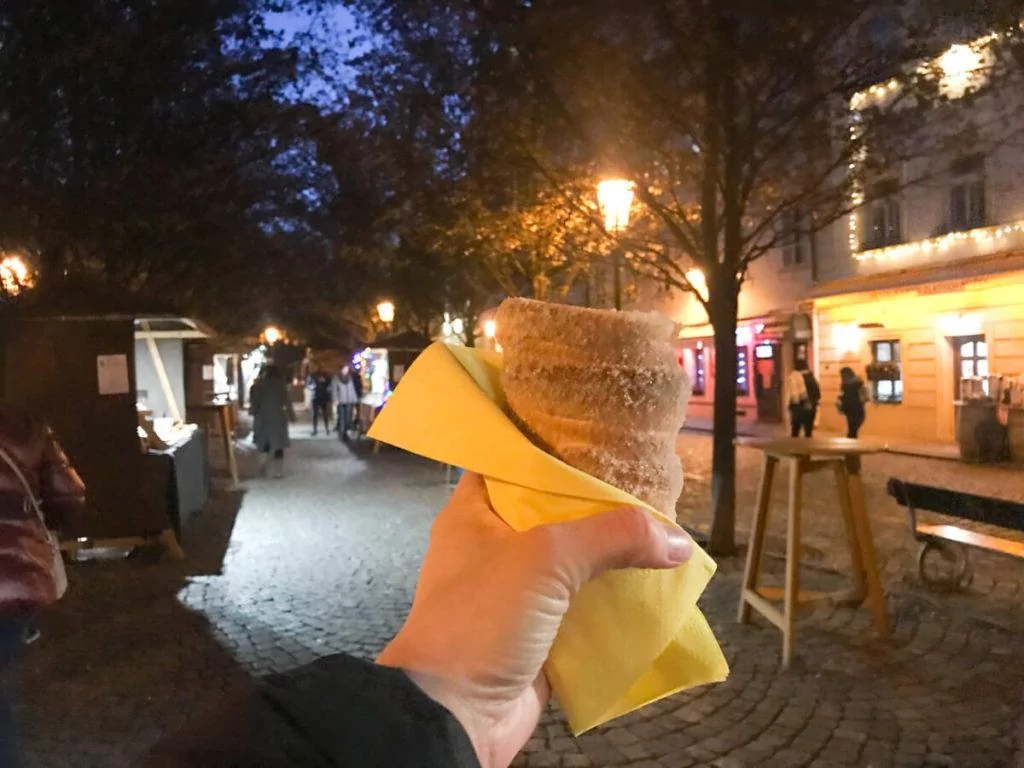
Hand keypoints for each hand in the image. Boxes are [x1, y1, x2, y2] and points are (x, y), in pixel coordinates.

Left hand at [377, 472, 693, 767]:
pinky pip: (581, 606)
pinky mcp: (536, 633)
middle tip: (646, 481)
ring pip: (571, 560)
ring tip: (660, 530)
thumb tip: (677, 539)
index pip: (513, 462)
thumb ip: (612, 536)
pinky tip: (652, 585)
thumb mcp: (546, 558)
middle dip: (598, 502)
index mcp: (474, 512)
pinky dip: (612, 598)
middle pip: (552, 511)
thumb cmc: (482, 617)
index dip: (555, 447)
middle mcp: (491, 545)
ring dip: (611, 553)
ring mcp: (514, 592)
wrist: (456, 714)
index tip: (600, 435)